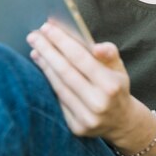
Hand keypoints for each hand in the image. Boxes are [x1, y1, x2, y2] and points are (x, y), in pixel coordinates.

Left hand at [27, 21, 133, 138]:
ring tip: (35, 50)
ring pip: (59, 86)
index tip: (48, 28)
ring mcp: (87, 118)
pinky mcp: (77, 127)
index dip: (63, 42)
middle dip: (47, 51)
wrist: (121, 121)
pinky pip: (58, 100)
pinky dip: (49, 82)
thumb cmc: (116, 86)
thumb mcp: (119, 67)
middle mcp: (99, 103)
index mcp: (111, 85)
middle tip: (34, 36)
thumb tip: (95, 47)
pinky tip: (42, 68)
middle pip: (66, 72)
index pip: (82, 59)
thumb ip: (109, 52)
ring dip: (44, 66)